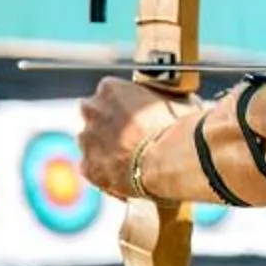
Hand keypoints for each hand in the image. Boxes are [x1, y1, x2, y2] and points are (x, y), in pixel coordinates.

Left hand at [79, 78, 193, 198]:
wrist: (170, 161)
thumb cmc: (177, 128)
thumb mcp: (178, 101)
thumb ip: (165, 101)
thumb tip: (177, 103)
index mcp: (110, 88)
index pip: (111, 93)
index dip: (126, 107)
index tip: (138, 118)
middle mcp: (92, 109)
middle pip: (96, 115)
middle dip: (110, 125)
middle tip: (134, 139)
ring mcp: (87, 139)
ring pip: (92, 143)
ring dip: (106, 150)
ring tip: (133, 162)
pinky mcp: (88, 167)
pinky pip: (95, 169)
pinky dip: (107, 173)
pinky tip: (127, 177)